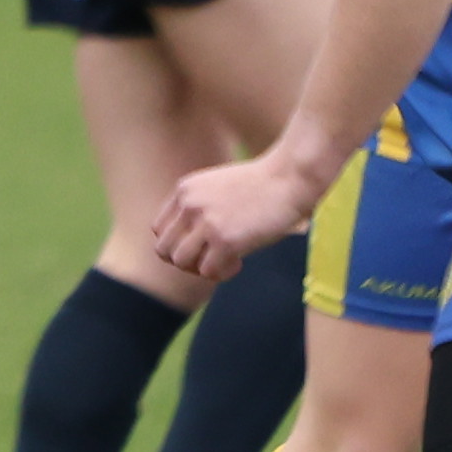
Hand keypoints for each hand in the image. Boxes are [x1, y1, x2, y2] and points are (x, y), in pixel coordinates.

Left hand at [149, 149, 324, 286]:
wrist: (291, 178)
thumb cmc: (263, 185)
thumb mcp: (218, 187)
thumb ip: (199, 207)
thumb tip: (191, 243)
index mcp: (184, 190)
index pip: (160, 230)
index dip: (178, 244)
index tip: (202, 246)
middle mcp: (189, 205)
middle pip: (164, 249)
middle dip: (185, 261)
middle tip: (210, 260)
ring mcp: (206, 222)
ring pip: (181, 262)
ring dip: (200, 270)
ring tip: (224, 262)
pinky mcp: (225, 240)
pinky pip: (208, 271)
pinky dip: (221, 273)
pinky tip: (239, 262)